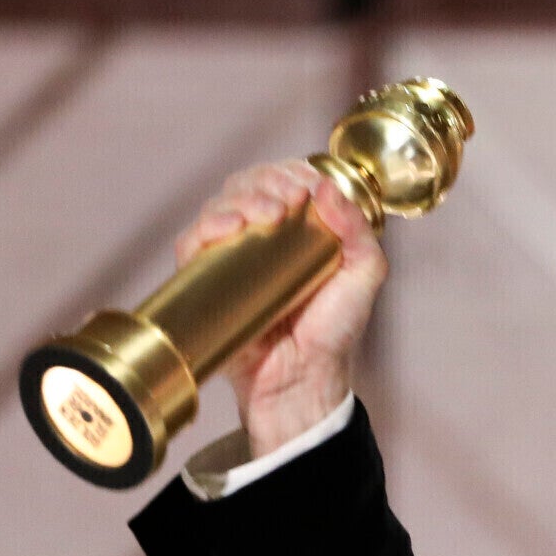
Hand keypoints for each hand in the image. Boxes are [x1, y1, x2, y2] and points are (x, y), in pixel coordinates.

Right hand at [174, 157, 387, 461]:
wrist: (302, 382)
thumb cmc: (332, 335)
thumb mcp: (363, 277)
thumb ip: (358, 231)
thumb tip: (326, 188)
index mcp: (297, 230)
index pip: (283, 181)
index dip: (289, 173)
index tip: (304, 187)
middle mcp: (262, 238)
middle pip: (248, 186)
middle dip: (265, 182)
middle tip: (286, 202)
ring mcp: (233, 258)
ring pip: (221, 206)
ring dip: (239, 199)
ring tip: (264, 217)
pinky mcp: (206, 281)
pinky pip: (193, 242)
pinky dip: (205, 226)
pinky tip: (226, 228)